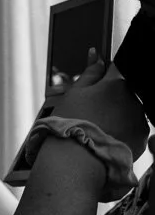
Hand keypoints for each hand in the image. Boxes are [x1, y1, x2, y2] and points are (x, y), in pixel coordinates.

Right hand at [54, 48, 148, 168]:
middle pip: (124, 93)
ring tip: (97, 130)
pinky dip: (122, 133)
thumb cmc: (72, 123)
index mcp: (117, 84)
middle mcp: (134, 99)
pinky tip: (105, 139)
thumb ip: (90, 73)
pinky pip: (133, 131)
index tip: (98, 86)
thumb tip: (97, 56)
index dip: (106, 77)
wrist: (78, 158)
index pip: (117, 69)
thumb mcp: (75, 93)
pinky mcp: (143, 139)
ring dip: (117, 116)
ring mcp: (140, 120)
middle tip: (91, 114)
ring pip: (129, 112)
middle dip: (111, 100)